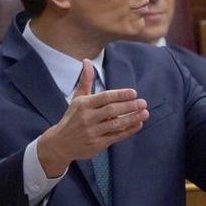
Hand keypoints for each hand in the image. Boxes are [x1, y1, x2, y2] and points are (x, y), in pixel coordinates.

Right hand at [36, 60, 148, 176]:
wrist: (60, 144)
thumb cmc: (72, 118)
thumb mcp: (77, 98)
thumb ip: (86, 80)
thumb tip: (87, 61)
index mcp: (84, 104)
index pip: (105, 97)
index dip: (120, 94)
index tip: (134, 93)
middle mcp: (87, 118)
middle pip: (112, 110)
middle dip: (129, 106)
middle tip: (143, 103)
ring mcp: (92, 132)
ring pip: (116, 124)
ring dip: (132, 118)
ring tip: (145, 113)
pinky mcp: (97, 144)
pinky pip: (116, 136)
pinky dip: (128, 131)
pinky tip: (138, 124)